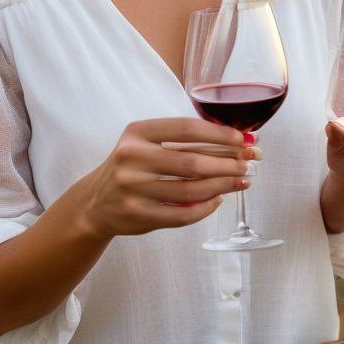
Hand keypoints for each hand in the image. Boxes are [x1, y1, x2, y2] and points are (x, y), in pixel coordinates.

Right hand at [73, 118, 255, 239]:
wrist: (95, 203)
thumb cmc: (131, 168)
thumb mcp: (145, 143)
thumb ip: (182, 141)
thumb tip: (234, 142)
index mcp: (137, 133)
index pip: (186, 129)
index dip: (219, 134)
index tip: (242, 139)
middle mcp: (132, 158)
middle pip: (192, 162)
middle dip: (227, 163)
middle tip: (247, 164)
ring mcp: (133, 189)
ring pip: (191, 190)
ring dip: (222, 185)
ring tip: (240, 181)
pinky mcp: (138, 215)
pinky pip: (182, 214)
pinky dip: (206, 208)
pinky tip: (218, 200)